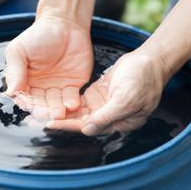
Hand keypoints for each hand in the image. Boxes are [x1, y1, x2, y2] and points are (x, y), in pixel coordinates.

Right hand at [4, 14, 93, 119]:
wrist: (65, 23)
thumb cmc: (39, 35)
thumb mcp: (20, 50)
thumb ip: (15, 71)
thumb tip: (11, 92)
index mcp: (24, 81)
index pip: (24, 97)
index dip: (27, 103)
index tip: (29, 106)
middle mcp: (40, 88)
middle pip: (41, 105)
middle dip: (43, 111)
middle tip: (47, 114)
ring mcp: (57, 88)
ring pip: (56, 105)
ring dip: (58, 111)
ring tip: (60, 113)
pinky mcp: (73, 86)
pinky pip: (72, 99)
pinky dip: (72, 104)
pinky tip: (72, 105)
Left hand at [48, 51, 166, 135]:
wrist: (151, 59)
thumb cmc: (143, 78)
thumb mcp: (126, 98)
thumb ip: (107, 115)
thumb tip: (87, 130)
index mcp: (119, 122)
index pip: (90, 127)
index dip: (70, 126)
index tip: (51, 124)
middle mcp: (110, 117)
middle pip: (82, 122)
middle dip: (62, 121)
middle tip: (40, 119)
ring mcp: (104, 106)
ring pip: (79, 113)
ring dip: (62, 113)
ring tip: (42, 112)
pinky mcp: (98, 95)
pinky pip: (81, 103)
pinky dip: (68, 103)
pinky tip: (53, 102)